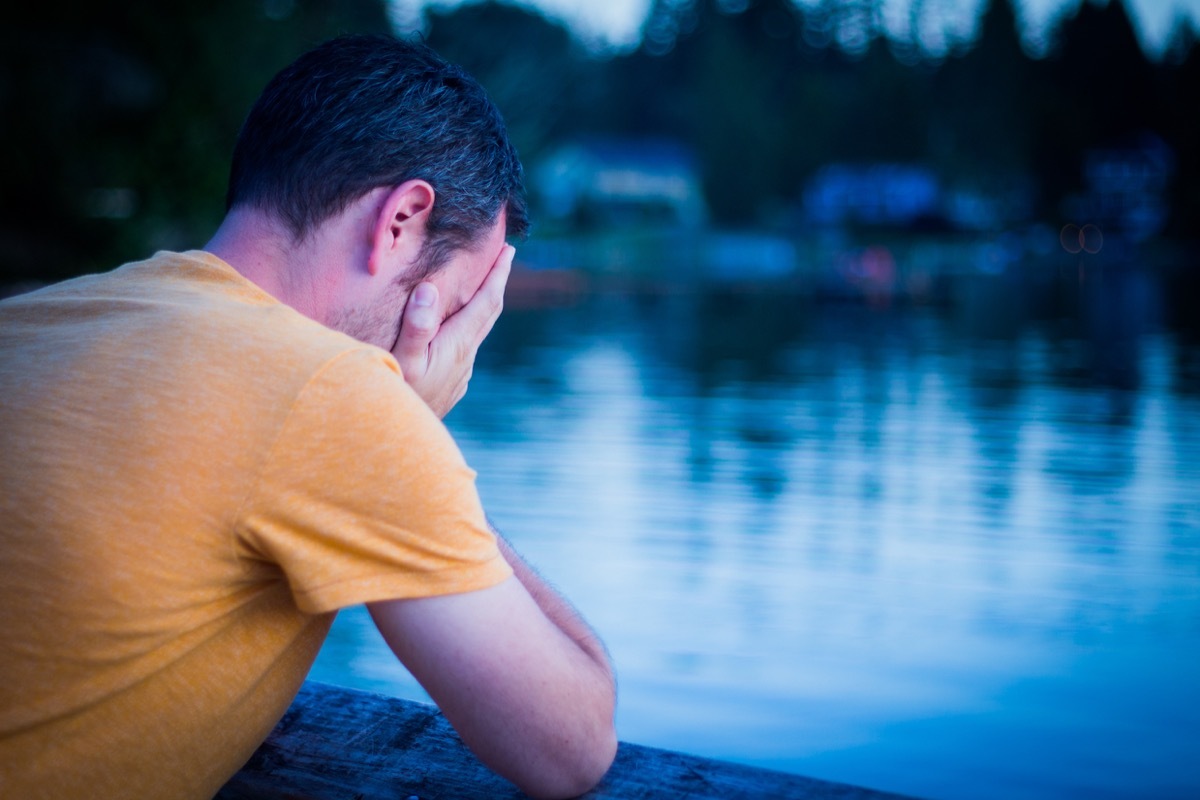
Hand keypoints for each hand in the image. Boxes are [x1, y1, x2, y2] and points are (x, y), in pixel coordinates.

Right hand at [391, 245, 512, 417]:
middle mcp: (466, 356)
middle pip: (489, 313)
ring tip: (481, 285)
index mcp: (458, 344)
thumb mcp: (402, 360)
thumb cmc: (398, 397)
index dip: (498, 274)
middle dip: (497, 282)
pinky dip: (469, 326)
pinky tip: (458, 327)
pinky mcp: (453, 382)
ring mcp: (461, 372)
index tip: (509, 250)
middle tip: (504, 256)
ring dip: (483, 305)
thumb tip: (430, 290)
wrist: (400, 440)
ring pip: (478, 331)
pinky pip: (467, 346)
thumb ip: (417, 326)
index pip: (486, 302)